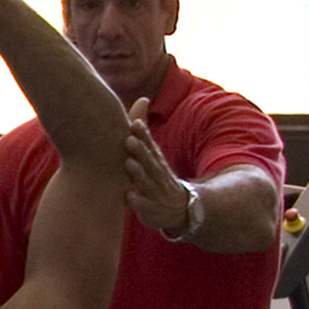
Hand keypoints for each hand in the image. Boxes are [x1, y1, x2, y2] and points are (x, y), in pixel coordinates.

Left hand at [120, 99, 193, 234]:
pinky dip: (138, 201)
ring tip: (129, 164)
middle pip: (149, 161)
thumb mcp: (152, 155)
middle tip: (129, 140)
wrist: (180, 208)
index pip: (150, 146)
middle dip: (140, 151)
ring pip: (148, 181)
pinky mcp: (153, 209)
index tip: (133, 123)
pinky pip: (145, 205)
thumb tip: (142, 99)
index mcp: (155, 161)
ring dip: (139, 173)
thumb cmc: (158, 177)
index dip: (143, 135)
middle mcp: (157, 174)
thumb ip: (143, 132)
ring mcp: (156, 191)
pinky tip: (129, 197)